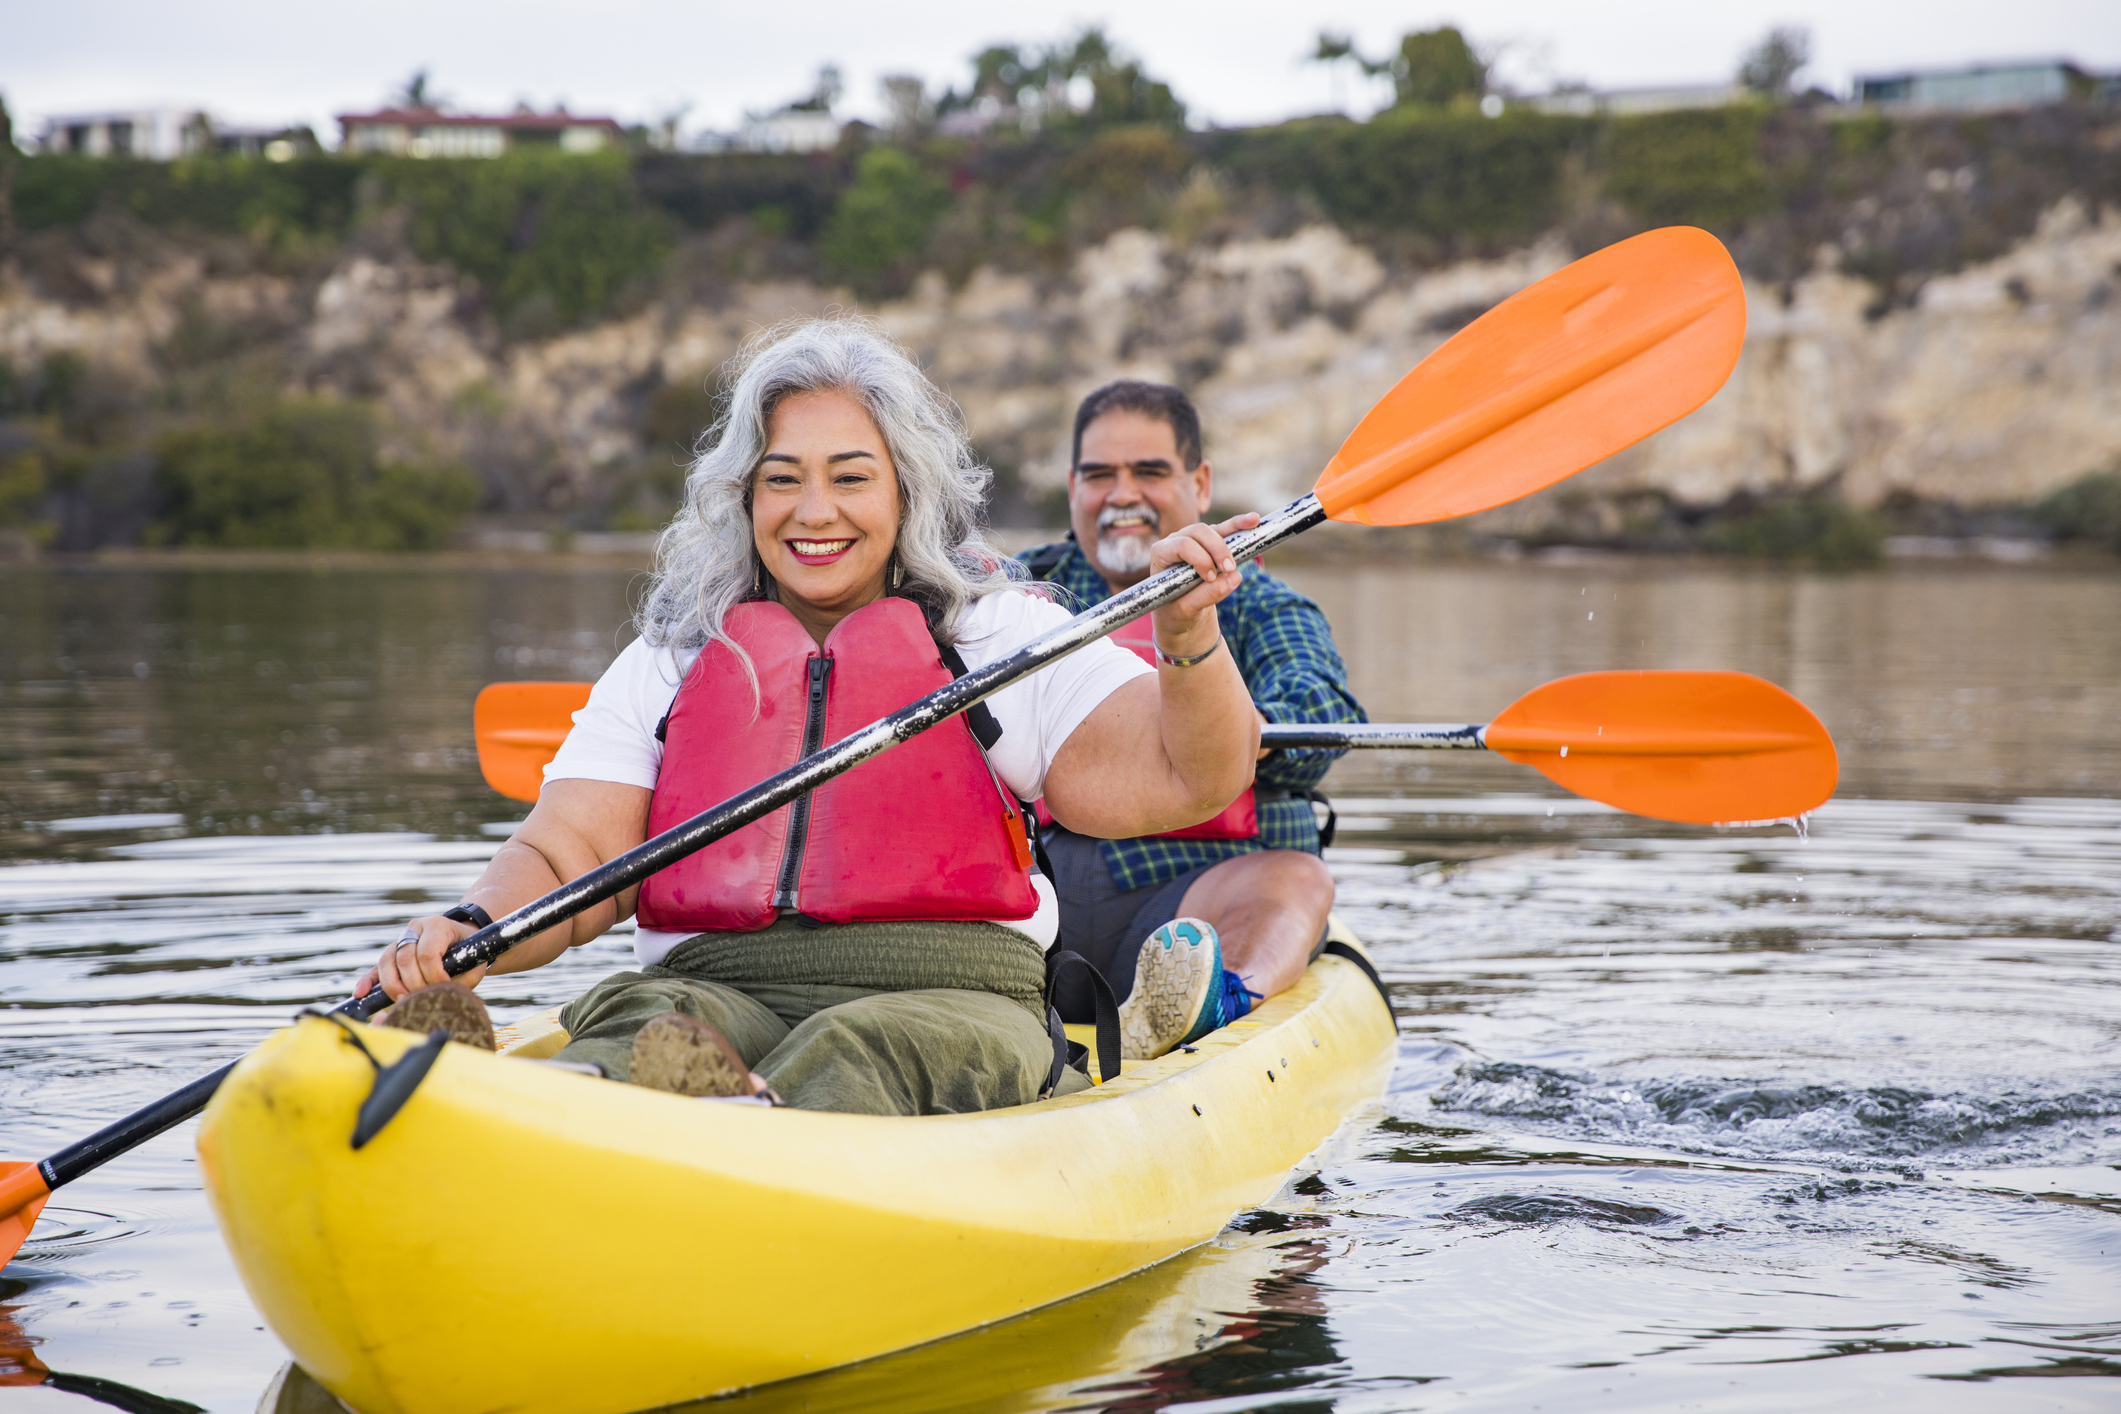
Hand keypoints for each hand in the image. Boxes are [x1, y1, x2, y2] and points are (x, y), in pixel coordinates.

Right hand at [354, 914, 489, 1002]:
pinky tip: (361, 993)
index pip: (428, 952)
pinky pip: (375, 967)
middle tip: (424, 998)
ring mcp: (400, 939)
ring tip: (404, 1001)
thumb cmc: (470, 951)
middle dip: (414, 983)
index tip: (444, 988)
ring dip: (393, 986)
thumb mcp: (475, 960)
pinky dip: (367, 981)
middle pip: (404, 959)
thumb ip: (464, 978)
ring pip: (386, 962)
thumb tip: (444, 995)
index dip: (434, 974)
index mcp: (437, 925)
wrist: (463, 937)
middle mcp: (415, 928)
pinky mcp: (391, 953)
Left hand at [1148, 512, 1259, 655]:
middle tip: (1229, 569)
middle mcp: (1175, 541)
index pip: (1182, 545)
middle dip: (1217, 548)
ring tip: (1251, 528)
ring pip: (1214, 529)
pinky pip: (1226, 531)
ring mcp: (1193, 541)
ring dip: (1233, 531)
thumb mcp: (1186, 610)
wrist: (1180, 616)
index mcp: (1161, 554)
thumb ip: (1206, 595)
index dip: (1200, 558)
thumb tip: (1234, 577)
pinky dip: (1239, 526)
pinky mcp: (1210, 544)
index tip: (1210, 577)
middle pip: (1198, 532)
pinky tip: (1254, 520)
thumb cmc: (1175, 613)